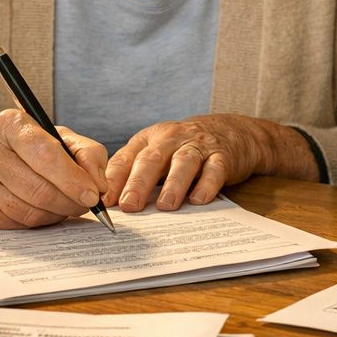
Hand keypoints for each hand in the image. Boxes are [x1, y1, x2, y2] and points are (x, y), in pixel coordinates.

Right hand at [0, 109, 108, 228]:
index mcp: (10, 125)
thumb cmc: (25, 145)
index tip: (93, 194)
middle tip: (86, 204)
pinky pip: (17, 223)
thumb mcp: (59, 135)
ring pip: (28, 211)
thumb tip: (98, 184)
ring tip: (68, 206)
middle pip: (38, 189)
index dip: (73, 179)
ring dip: (57, 214)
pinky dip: (39, 221)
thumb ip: (87, 153)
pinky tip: (46, 211)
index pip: (46, 155)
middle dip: (70, 202)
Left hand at [105, 114, 282, 211]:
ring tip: (165, 205)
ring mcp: (198, 146)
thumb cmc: (185, 147)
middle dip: (139, 182)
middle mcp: (172, 139)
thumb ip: (135, 172)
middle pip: (153, 159)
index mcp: (150, 139)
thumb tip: (110, 205)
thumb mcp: (157, 151)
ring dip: (173, 184)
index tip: (105, 201)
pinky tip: (199, 199)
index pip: (127, 157)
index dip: (114, 179)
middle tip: (129, 205)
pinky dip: (207, 184)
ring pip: (184, 162)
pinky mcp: (223, 156)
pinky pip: (215, 169)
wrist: (232, 130)